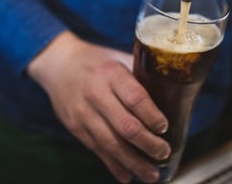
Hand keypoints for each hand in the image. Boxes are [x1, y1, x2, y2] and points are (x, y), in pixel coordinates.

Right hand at [27, 31, 169, 182]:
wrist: (58, 64)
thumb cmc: (96, 61)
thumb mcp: (118, 59)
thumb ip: (140, 76)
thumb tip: (173, 95)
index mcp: (111, 73)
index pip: (135, 98)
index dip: (152, 116)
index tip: (164, 127)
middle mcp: (96, 94)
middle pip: (126, 126)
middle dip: (148, 144)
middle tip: (164, 152)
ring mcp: (84, 113)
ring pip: (111, 144)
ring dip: (134, 163)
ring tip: (151, 175)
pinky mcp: (75, 127)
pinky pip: (97, 150)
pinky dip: (113, 166)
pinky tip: (127, 176)